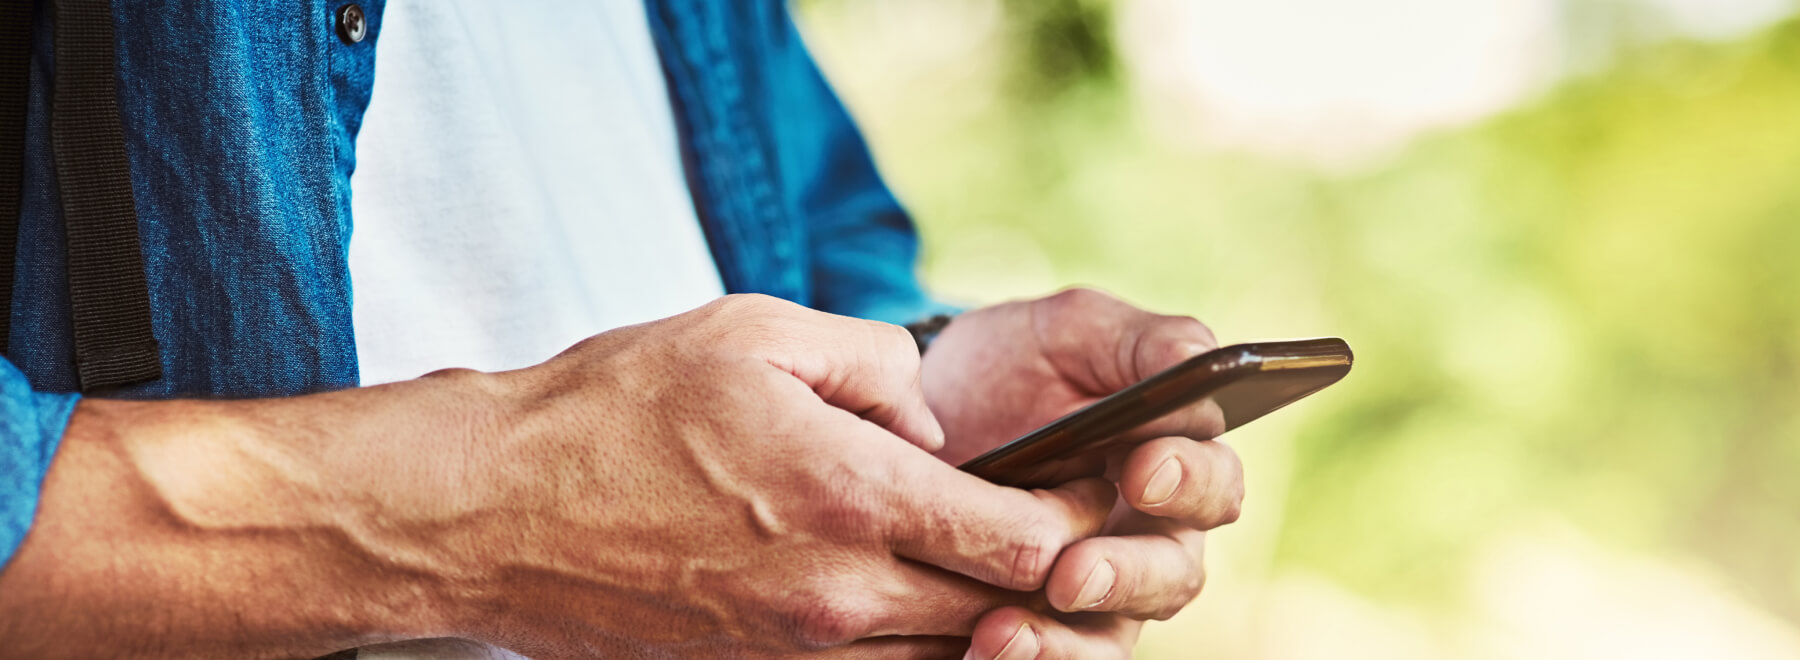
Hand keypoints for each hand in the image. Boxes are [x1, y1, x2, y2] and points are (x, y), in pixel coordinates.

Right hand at [0, 295, 1115, 658]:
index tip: (1109, 499)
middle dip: (1059, 587)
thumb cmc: (612, 409)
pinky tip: (926, 611)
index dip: (1088, 527)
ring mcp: (799, 647)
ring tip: (1011, 580)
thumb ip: (874, 364)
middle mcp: (838, 593)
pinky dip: (923, 650)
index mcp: (849, 495)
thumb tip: (934, 414)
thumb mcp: (752, 331)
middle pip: (1005, 615)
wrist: (493, 513)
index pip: (1024, 540)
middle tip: (1085, 544)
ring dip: (994, 626)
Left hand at [920, 288, 1245, 657]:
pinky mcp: (1044, 625)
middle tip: (1073, 572)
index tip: (1142, 468)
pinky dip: (1022, 658)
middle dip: (1127, 576)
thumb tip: (1197, 357)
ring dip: (1067, 642)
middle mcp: (1150, 536)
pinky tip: (983, 646)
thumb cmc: (1013, 363)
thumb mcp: (1069, 331)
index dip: (1187, 481)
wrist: (920, 413)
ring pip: (1112, 635)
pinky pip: (1052, 659)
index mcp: (1177, 460)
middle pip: (1173, 576)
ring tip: (1006, 631)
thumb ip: (1138, 341)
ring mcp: (1098, 589)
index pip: (1213, 483)